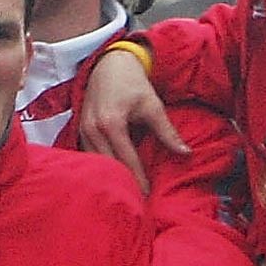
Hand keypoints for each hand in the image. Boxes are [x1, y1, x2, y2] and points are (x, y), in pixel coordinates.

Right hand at [75, 48, 183, 190]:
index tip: (148, 197)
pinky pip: (88, 154)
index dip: (138, 180)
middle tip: (137, 202)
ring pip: (95, 163)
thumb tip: (185, 153)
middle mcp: (93, 129)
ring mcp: (82, 129)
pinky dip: (99, 166)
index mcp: (112, 124)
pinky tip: (110, 177)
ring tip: (124, 192)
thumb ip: (167, 132)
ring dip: (109, 177)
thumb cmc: (133, 83)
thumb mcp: (153, 105)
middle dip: (123, 183)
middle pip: (108, 166)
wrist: (110, 63)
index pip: (126, 161)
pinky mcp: (79, 129)